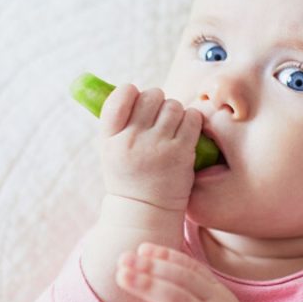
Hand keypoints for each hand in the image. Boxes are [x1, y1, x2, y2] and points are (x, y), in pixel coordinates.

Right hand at [98, 85, 203, 212]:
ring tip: (171, 128)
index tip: (137, 103)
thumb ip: (117, 123)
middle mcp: (131, 140)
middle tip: (158, 118)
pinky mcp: (181, 153)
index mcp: (110, 138)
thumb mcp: (111, 151)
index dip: (132, 92)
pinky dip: (192, 121)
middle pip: (151, 96)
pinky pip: (192, 118)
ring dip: (176, 112)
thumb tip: (130, 89)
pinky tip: (186, 132)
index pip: (121, 95)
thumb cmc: (129, 177)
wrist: (145, 212)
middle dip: (157, 102)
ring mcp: (157, 146)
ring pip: (173, 105)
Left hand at [113, 242, 269, 301]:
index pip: (190, 268)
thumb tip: (163, 274)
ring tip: (121, 277)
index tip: (141, 248)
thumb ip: (195, 292)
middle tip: (123, 259)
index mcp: (217, 293)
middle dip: (150, 267)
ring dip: (147, 286)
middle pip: (180, 279)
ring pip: (177, 300)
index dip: (165, 256)